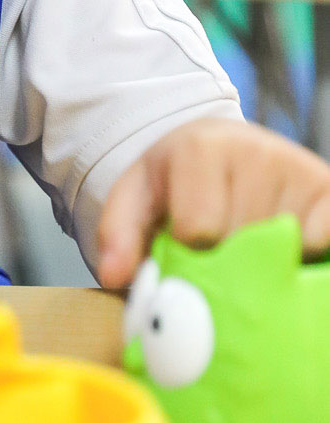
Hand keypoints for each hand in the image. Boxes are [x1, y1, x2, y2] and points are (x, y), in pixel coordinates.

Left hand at [96, 118, 329, 290]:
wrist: (220, 150)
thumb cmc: (178, 182)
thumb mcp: (137, 198)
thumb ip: (118, 233)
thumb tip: (114, 276)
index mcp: (199, 147)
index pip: (199, 229)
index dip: (190, 254)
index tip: (187, 248)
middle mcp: (255, 150)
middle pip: (244, 243)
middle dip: (228, 264)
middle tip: (220, 257)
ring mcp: (297, 168)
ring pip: (285, 247)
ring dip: (267, 263)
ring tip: (250, 249)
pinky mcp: (329, 187)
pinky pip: (325, 240)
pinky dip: (307, 257)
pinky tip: (287, 252)